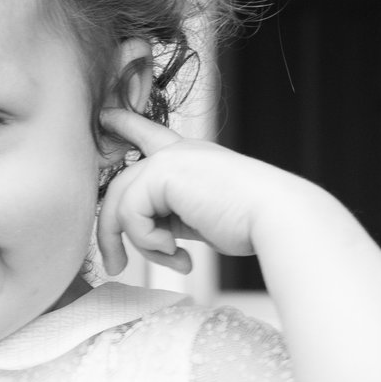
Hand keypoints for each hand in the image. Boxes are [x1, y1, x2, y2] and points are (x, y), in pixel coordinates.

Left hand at [95, 107, 310, 275]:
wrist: (275, 216)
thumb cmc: (251, 223)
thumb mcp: (202, 217)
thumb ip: (174, 217)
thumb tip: (156, 239)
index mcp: (189, 157)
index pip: (149, 134)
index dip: (125, 124)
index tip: (105, 115)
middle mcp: (175, 152)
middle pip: (121, 187)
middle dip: (111, 231)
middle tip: (116, 265)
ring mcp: (167, 159)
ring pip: (120, 204)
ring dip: (138, 243)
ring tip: (170, 259)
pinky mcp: (161, 173)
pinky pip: (130, 215)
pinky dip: (148, 242)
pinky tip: (177, 250)